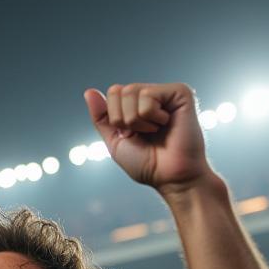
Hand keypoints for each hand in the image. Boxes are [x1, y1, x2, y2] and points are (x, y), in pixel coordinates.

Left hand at [84, 82, 211, 192]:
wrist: (170, 177)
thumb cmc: (148, 164)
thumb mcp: (116, 142)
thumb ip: (102, 118)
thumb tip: (89, 92)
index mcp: (137, 105)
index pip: (113, 93)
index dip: (115, 119)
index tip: (132, 135)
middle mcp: (152, 95)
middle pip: (118, 91)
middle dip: (124, 120)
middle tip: (145, 134)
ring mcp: (165, 93)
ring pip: (131, 91)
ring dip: (137, 120)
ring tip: (155, 130)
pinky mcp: (179, 92)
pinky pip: (148, 95)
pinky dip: (151, 116)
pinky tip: (166, 124)